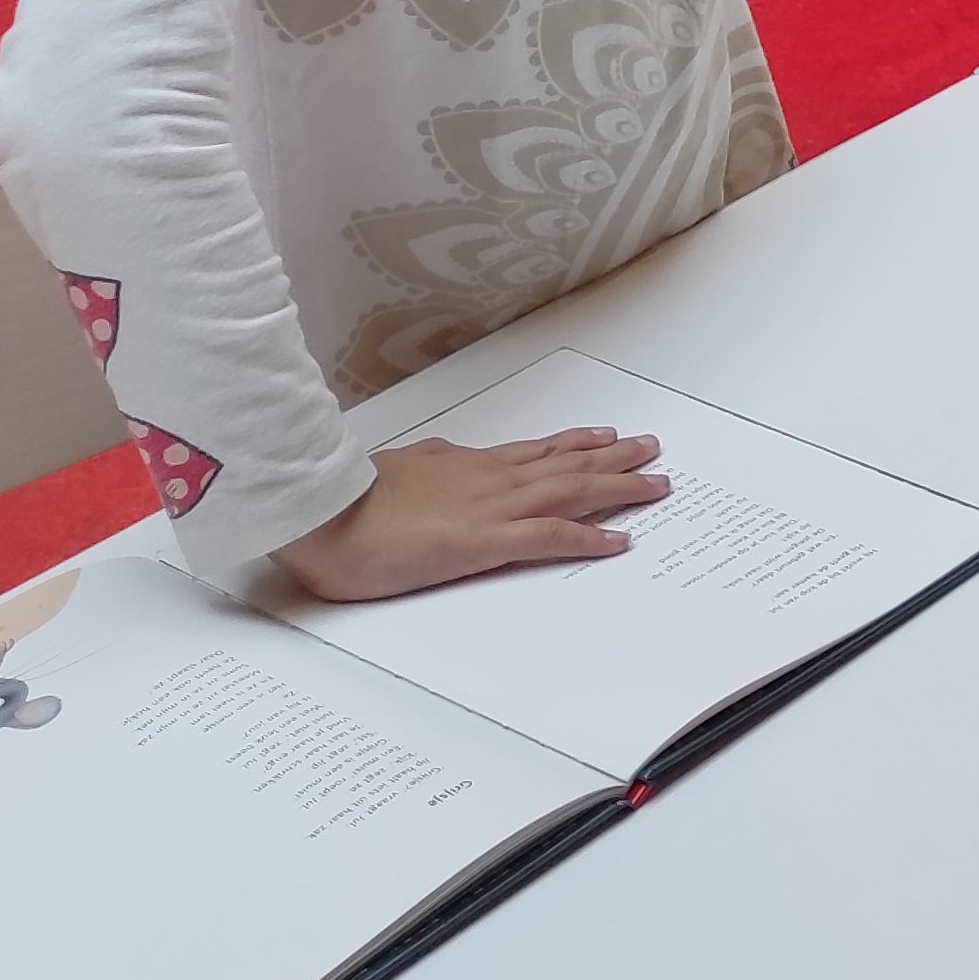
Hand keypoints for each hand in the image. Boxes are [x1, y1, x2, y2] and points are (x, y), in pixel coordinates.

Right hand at [274, 427, 666, 599]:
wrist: (323, 513)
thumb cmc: (344, 501)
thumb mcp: (393, 472)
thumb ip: (422, 469)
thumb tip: (433, 461)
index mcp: (464, 466)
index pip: (532, 452)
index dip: (572, 445)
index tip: (603, 437)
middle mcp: (488, 479)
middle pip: (565, 464)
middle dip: (613, 458)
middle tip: (651, 449)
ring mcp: (490, 507)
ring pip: (571, 490)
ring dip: (618, 487)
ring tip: (655, 483)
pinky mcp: (483, 542)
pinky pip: (550, 538)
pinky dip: (588, 538)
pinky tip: (618, 540)